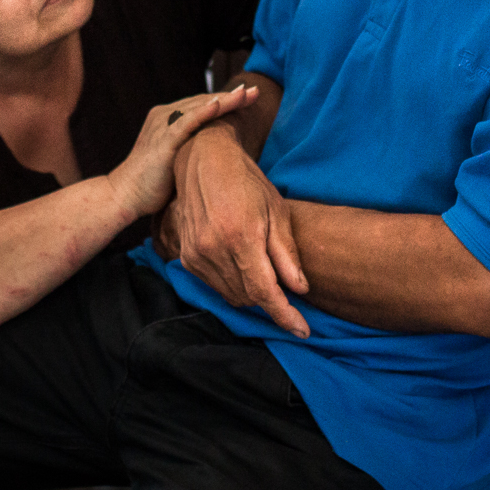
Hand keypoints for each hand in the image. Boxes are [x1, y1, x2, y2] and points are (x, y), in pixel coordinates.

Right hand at [103, 85, 257, 220]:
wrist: (126, 195)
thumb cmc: (153, 183)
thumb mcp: (176, 159)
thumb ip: (192, 148)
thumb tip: (217, 153)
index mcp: (168, 119)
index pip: (202, 105)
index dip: (226, 101)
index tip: (249, 97)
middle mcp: (164, 116)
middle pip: (203, 101)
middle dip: (231, 96)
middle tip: (256, 90)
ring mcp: (163, 126)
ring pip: (199, 107)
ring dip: (224, 100)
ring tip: (246, 93)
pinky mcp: (163, 140)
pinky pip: (186, 122)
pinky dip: (204, 112)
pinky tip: (220, 104)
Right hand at [170, 125, 310, 336]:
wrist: (204, 160)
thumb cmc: (247, 181)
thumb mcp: (277, 211)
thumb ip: (286, 254)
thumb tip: (299, 289)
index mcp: (241, 237)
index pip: (264, 292)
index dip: (285, 316)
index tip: (302, 330)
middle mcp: (213, 249)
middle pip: (248, 297)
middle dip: (271, 301)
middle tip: (288, 292)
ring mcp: (196, 254)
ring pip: (231, 295)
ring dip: (252, 294)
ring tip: (266, 275)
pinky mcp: (187, 255)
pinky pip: (214, 285)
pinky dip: (232, 285)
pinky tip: (243, 268)